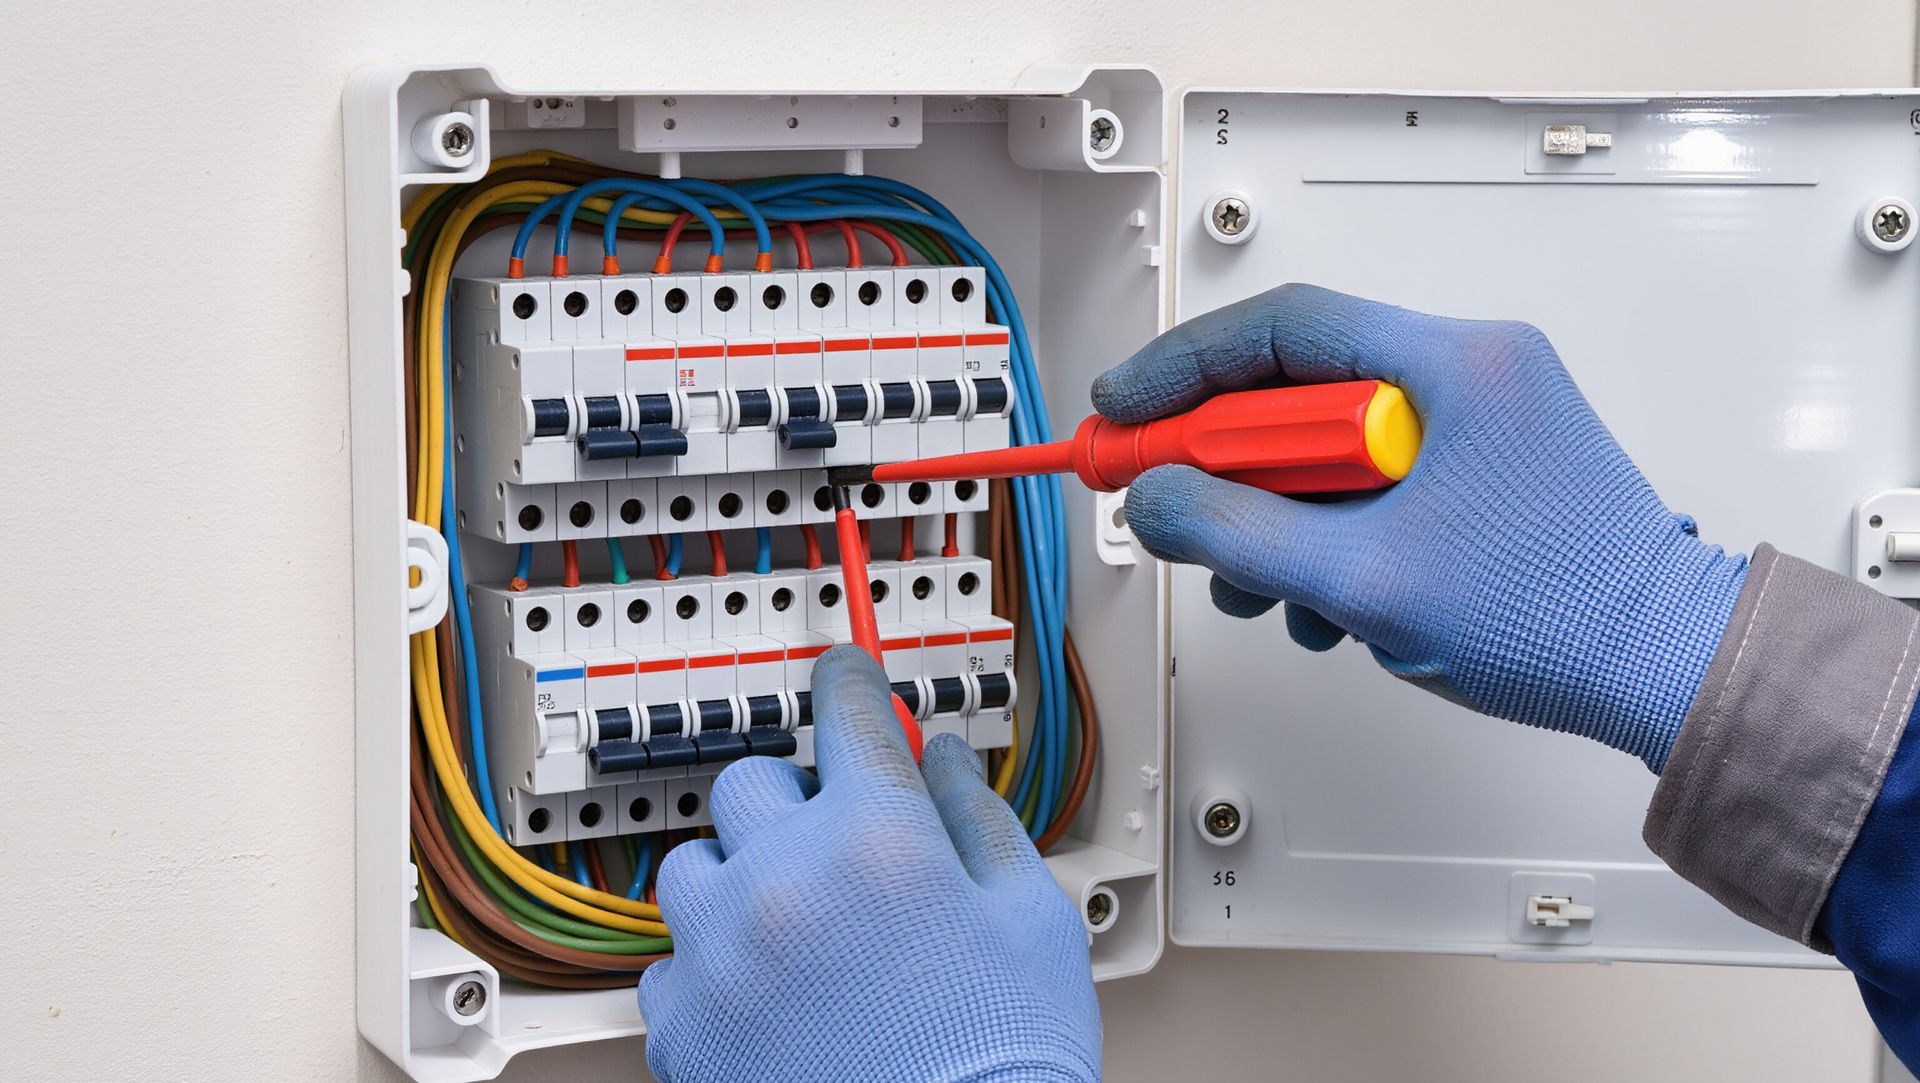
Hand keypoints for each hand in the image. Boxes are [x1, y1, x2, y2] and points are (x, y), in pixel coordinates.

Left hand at [638, 646, 1100, 1081]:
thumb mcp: (1033, 921)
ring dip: (738, 876)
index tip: (848, 677)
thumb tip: (943, 763)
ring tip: (793, 925)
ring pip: (693, 866)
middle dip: (796, 799)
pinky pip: (670, 963)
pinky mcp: (684, 1029)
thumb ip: (981, 819)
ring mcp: (722, 956)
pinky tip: (765, 994)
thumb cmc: (1001, 1067)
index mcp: (877, 841)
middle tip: (839, 841)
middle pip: (753, 781)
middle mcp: (783, 883)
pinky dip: (711, 966)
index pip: (849, 713)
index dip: (854, 684)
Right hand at [1093, 284, 1746, 770]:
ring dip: (1275, 518)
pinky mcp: (1481, 470)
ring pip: (1326, 446)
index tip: (1122, 410)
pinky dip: (1329, 536)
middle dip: (1225, 465)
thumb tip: (1153, 500)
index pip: (1282, 328)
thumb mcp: (1363, 578)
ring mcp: (1478, 422)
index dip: (1182, 367)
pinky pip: (1369, 482)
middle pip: (1297, 390)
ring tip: (1262, 590)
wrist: (1664, 672)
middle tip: (1168, 513)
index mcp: (1454, 364)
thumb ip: (1238, 532)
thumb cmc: (1557, 617)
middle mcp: (1470, 372)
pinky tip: (1325, 604)